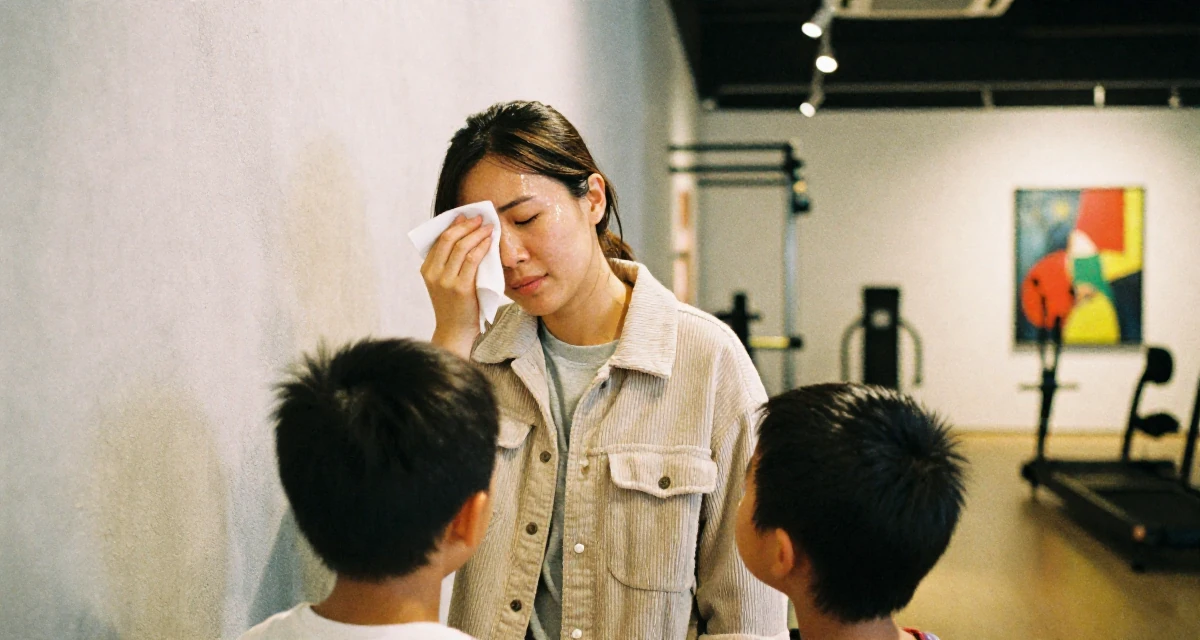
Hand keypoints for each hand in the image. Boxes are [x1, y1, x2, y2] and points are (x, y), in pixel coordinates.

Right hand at [421, 215, 494, 357]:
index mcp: (427, 270)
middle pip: (448, 239)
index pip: (439, 240)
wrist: (455, 331)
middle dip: (465, 225)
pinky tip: (489, 241)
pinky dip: (481, 247)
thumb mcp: (445, 283)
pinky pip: (472, 260)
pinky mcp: (460, 288)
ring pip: (461, 247)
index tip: (465, 216)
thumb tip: (465, 239)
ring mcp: (445, 281)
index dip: (453, 225)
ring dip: (476, 233)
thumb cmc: (455, 306)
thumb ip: (449, 264)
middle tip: (479, 217)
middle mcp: (433, 274)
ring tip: (487, 226)